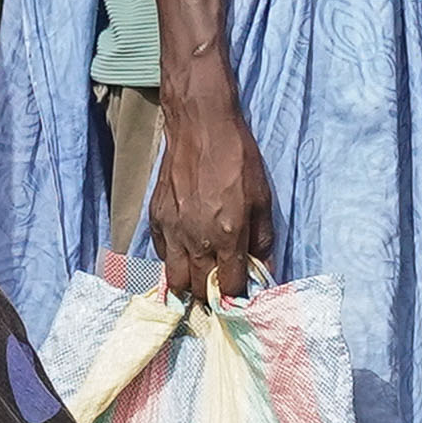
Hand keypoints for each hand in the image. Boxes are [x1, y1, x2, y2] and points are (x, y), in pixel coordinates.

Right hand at [149, 82, 275, 303]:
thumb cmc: (238, 159)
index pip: (230, 286)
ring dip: (189, 283)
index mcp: (227, 236)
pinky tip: (187, 250)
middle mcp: (197, 240)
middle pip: (200, 289)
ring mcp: (172, 231)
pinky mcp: (156, 219)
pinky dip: (174, 259)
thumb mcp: (263, 199)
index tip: (241, 294)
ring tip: (201, 275)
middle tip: (222, 288)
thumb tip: (264, 269)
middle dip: (213, 295)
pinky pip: (162, 254)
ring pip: (175, 279)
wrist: (201, 126)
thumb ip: (263, 239)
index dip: (237, 296)